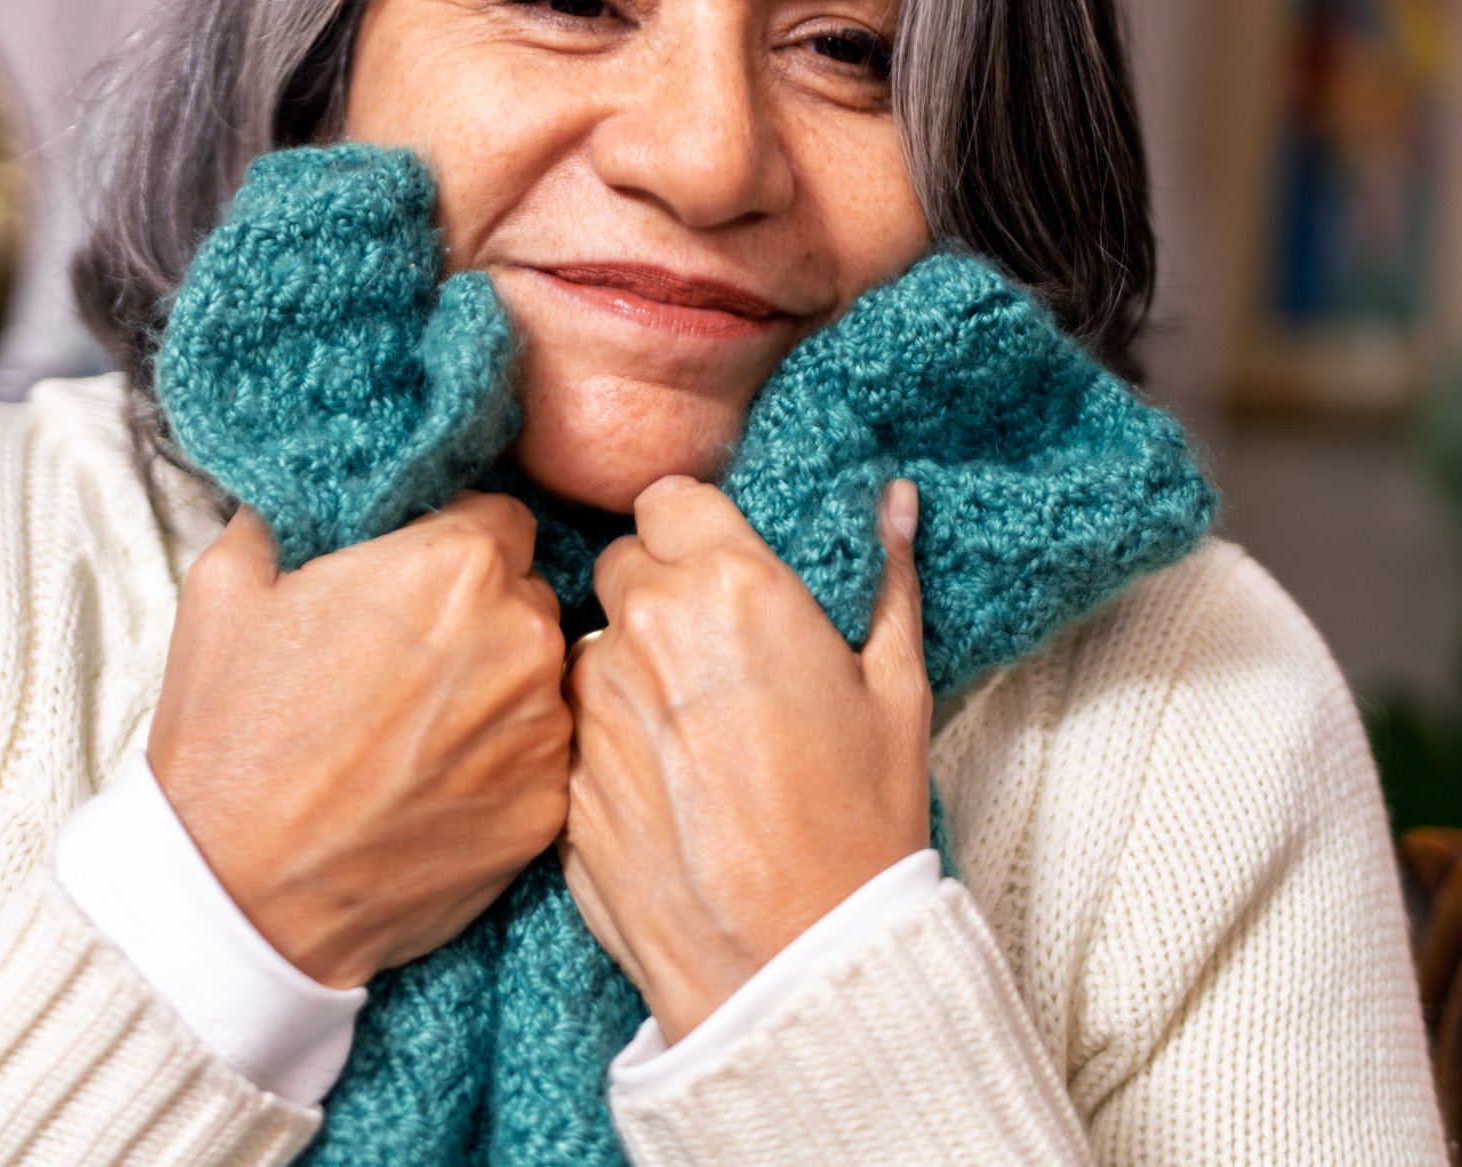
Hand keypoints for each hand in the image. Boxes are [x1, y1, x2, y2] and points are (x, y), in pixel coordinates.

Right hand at [147, 493, 569, 988]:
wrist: (238, 894)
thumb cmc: (229, 738)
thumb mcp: (224, 590)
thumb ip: (279, 523)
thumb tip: (297, 505)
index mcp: (458, 564)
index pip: (500, 518)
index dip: (454, 545)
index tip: (414, 581)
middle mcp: (522, 636)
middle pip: (526, 596)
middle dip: (479, 615)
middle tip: (407, 660)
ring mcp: (542, 730)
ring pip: (539, 679)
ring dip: (495, 690)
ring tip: (412, 731)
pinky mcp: (545, 809)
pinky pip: (539, 759)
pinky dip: (499, 764)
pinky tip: (430, 784)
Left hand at [560, 476, 930, 1040]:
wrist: (789, 963)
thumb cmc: (859, 825)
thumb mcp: (896, 690)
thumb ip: (886, 578)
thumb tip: (891, 498)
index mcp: (731, 585)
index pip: (668, 498)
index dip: (695, 531)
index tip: (722, 570)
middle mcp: (646, 630)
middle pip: (625, 567)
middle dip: (661, 595)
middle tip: (718, 658)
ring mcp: (593, 706)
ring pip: (592, 648)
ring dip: (630, 670)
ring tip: (695, 737)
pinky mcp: (564, 776)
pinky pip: (576, 730)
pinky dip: (609, 744)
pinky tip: (666, 792)